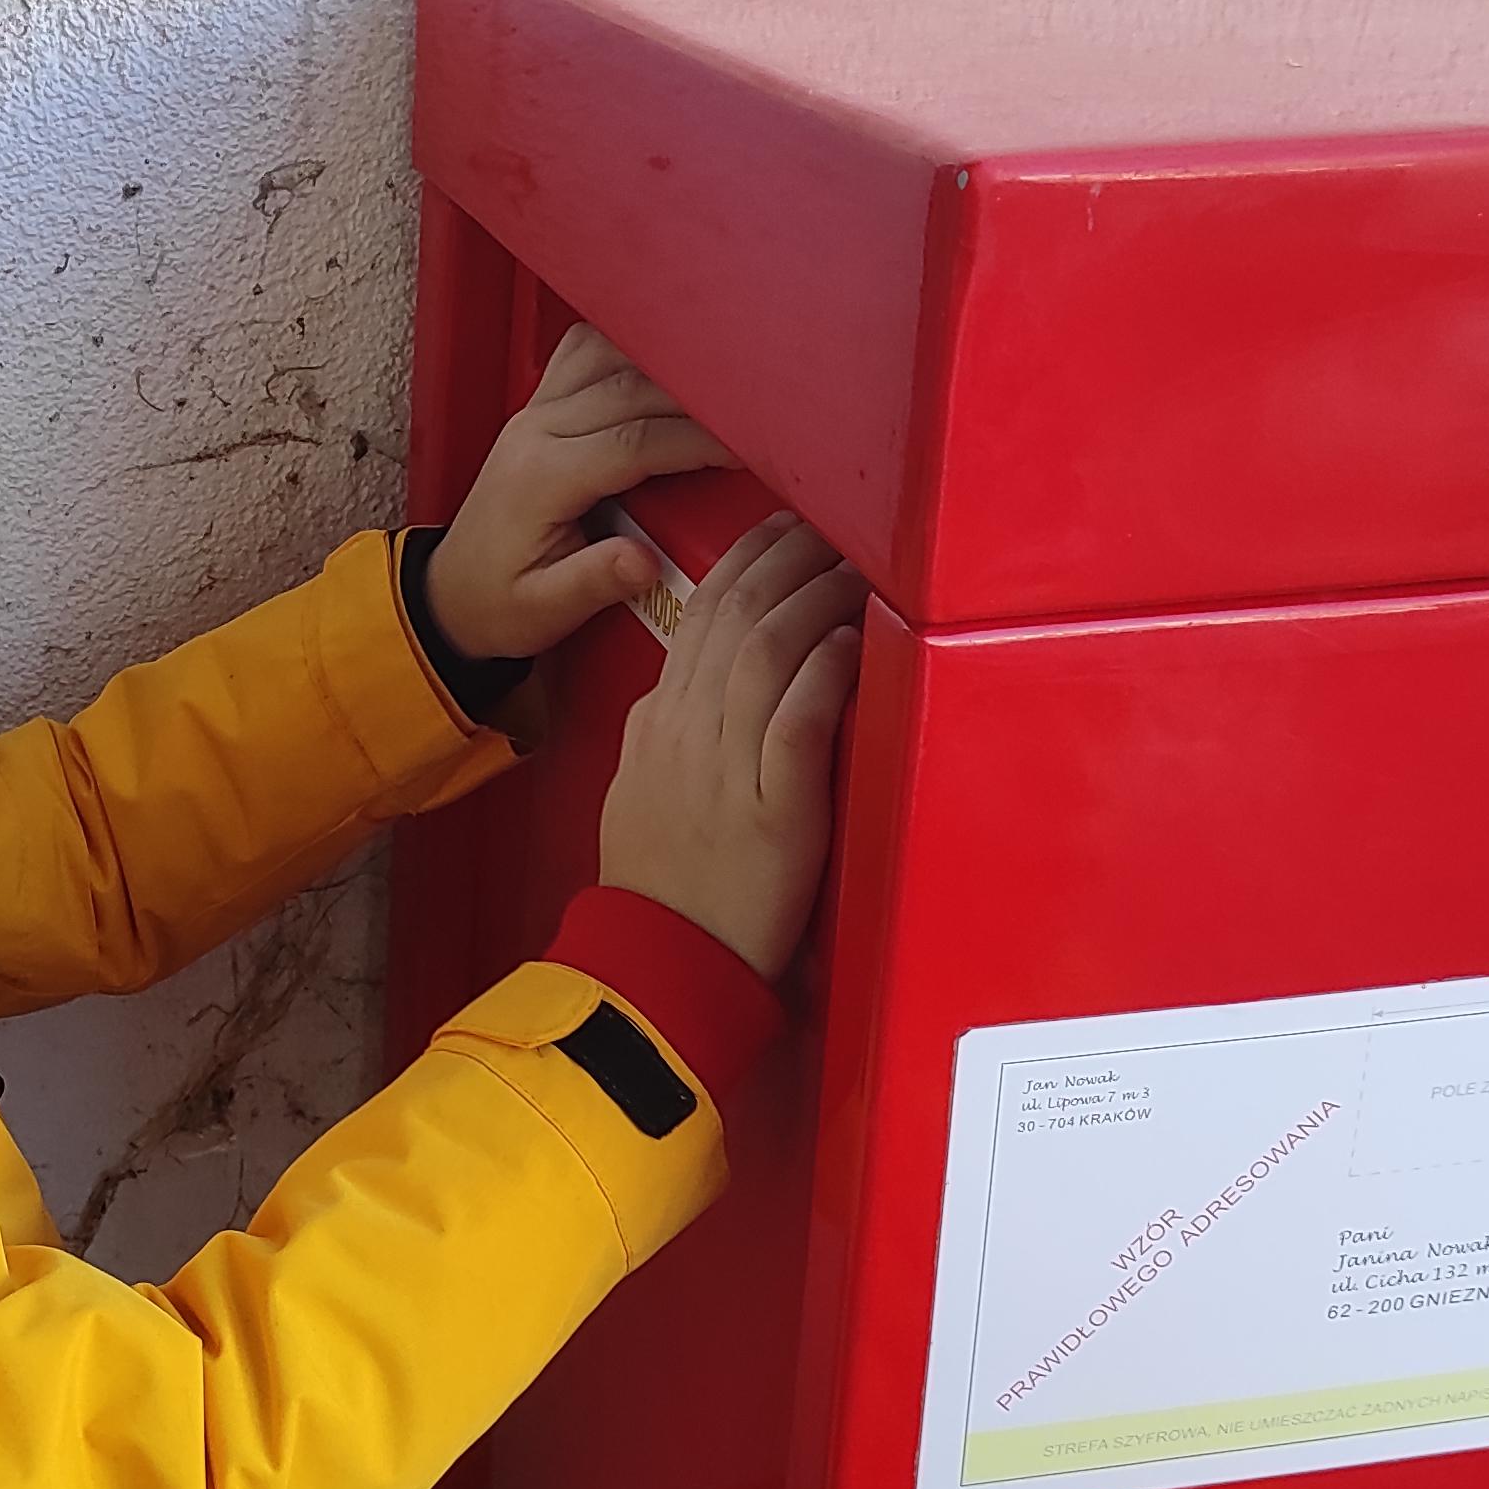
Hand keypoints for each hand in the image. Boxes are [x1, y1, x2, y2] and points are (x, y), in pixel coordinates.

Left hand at [421, 326, 736, 664]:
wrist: (452, 593)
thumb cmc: (500, 605)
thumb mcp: (543, 612)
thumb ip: (593, 583)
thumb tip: (645, 561)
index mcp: (541, 478)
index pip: (633, 442)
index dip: (695, 439)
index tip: (746, 447)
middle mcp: (535, 430)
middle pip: (629, 387)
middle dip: (697, 394)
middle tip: (754, 405)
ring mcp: (534, 411)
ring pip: (607, 354)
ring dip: (664, 359)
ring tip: (721, 375)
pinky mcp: (539, 406)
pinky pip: (584, 351)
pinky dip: (628, 344)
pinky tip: (665, 358)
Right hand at [594, 516, 860, 975]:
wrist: (658, 963)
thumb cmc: (656, 885)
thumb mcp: (635, 789)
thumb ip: (659, 732)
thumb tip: (679, 686)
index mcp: (657, 722)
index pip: (703, 613)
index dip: (749, 560)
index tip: (785, 527)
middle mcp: (688, 733)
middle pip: (738, 616)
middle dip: (789, 559)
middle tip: (834, 526)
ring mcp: (728, 771)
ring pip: (767, 655)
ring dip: (815, 602)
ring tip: (852, 570)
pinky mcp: (774, 813)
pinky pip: (796, 726)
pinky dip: (824, 676)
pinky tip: (849, 643)